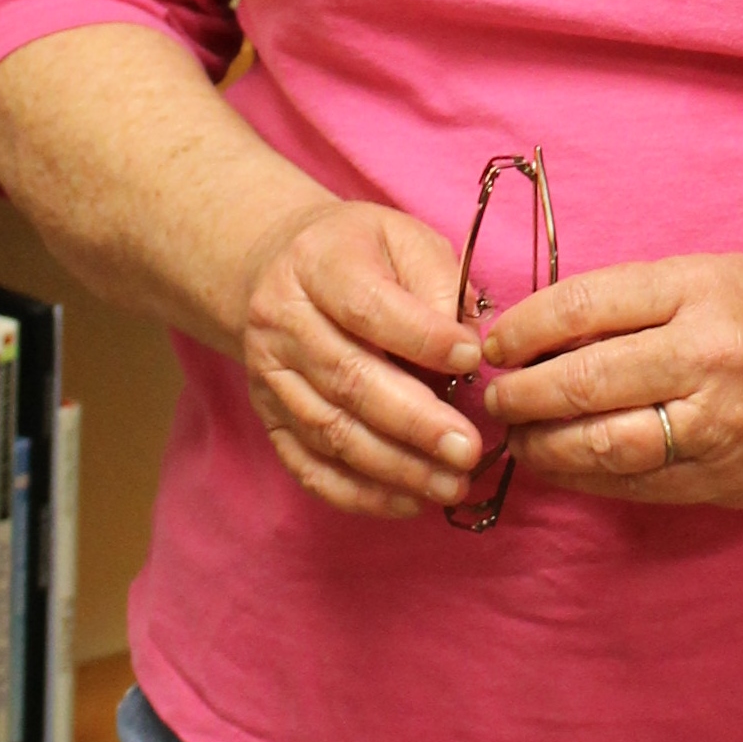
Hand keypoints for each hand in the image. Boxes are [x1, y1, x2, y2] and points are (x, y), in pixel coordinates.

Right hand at [240, 197, 486, 519]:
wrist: (281, 269)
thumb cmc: (363, 256)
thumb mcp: (405, 240)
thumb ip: (440, 284)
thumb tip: (471, 347)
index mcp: (317, 264)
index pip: (367, 307)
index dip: (422, 338)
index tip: (472, 358)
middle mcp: (282, 321)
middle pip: (348, 379)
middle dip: (415, 422)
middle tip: (468, 450)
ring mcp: (270, 376)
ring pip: (331, 431)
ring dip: (396, 467)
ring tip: (451, 484)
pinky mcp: (270, 419)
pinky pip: (310, 466)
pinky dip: (360, 493)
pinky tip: (410, 501)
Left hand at [479, 255, 742, 510]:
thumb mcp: (715, 277)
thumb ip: (636, 304)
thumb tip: (541, 334)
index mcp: (701, 292)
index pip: (582, 308)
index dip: (522, 329)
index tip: (495, 342)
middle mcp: (707, 359)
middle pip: (581, 383)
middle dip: (519, 395)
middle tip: (494, 396)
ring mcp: (717, 427)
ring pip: (599, 445)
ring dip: (542, 445)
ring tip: (519, 436)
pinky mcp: (723, 478)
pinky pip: (633, 485)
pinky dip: (584, 478)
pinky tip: (562, 465)